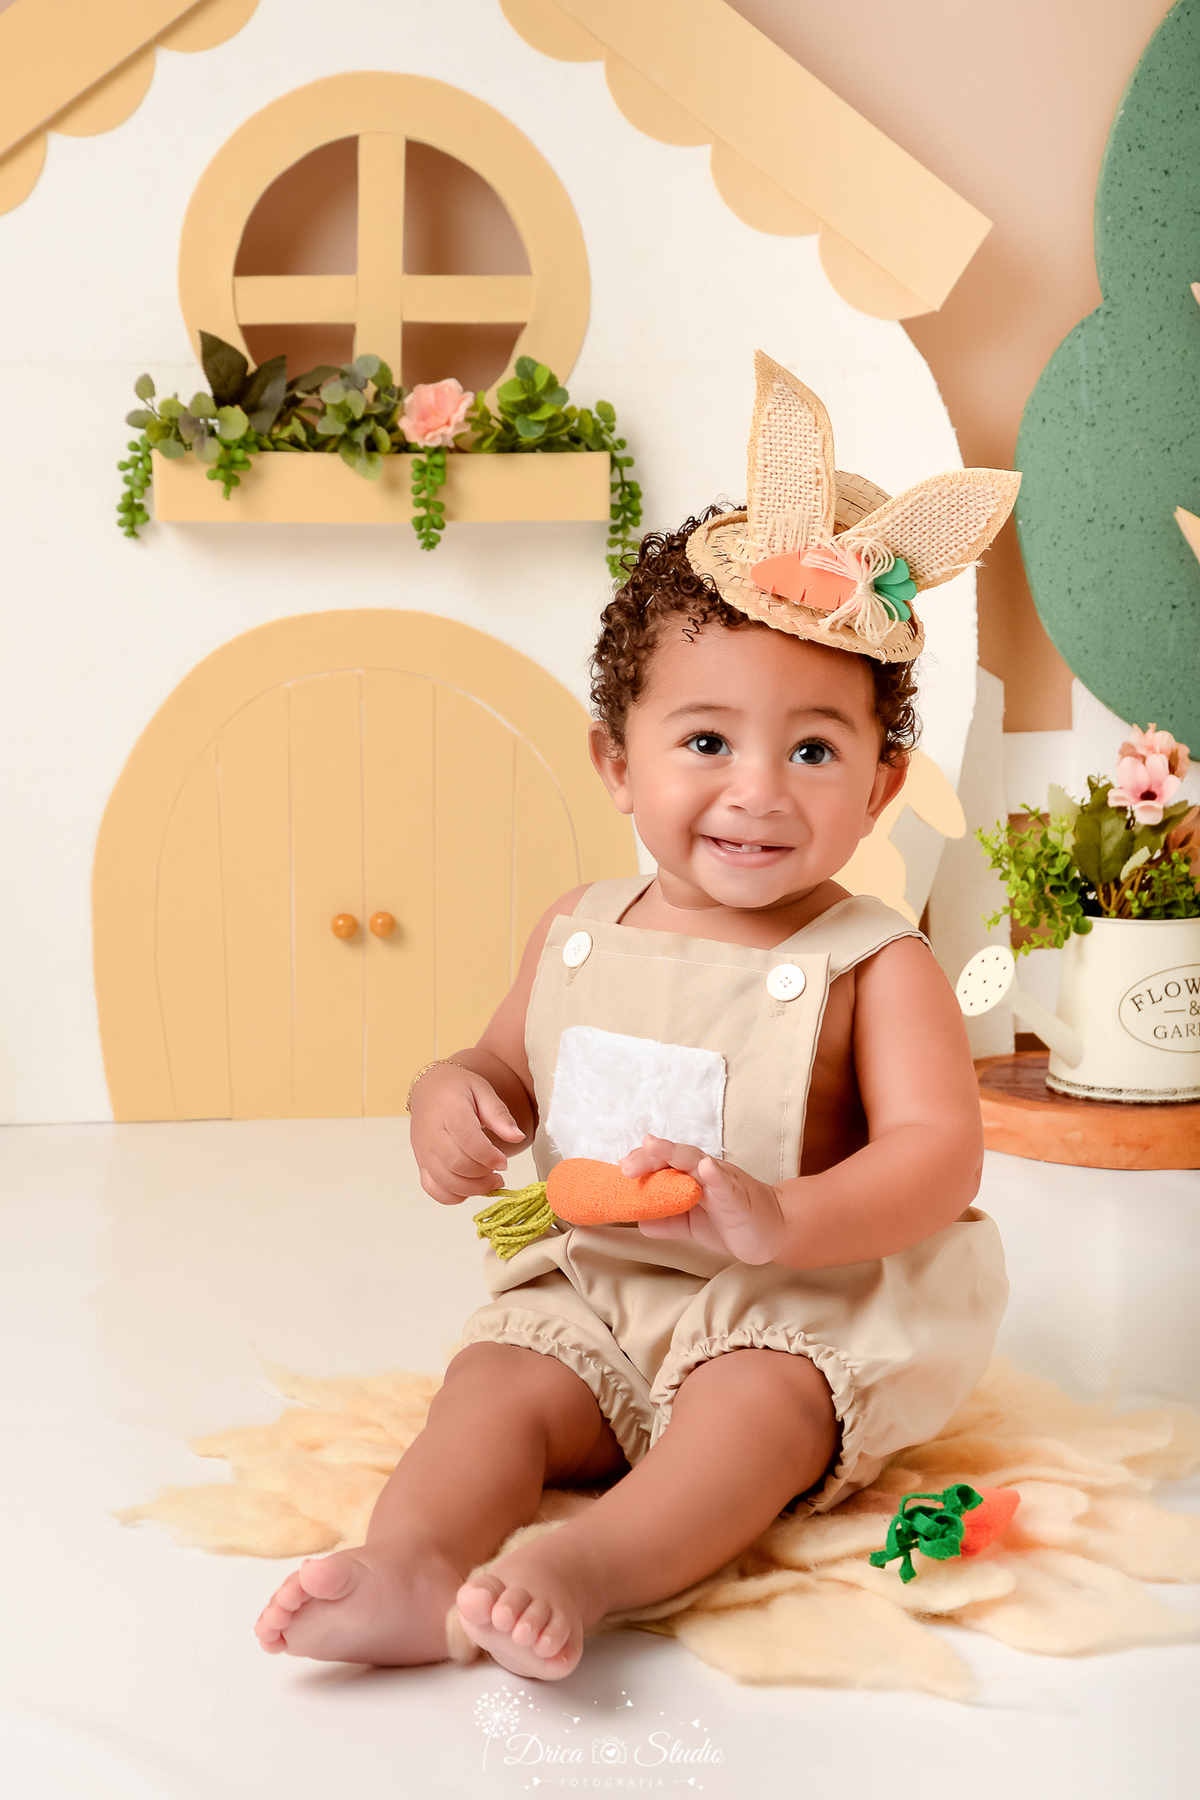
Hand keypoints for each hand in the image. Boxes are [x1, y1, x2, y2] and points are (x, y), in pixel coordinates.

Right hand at [409, 1064, 524, 1205]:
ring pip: (445, 1181)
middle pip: (456, 1164)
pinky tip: (471, 1188)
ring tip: (492, 1181)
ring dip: (473, 1188)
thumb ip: (499, 1115)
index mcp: (448, 1111)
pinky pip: (433, 1189)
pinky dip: (454, 1196)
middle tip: (500, 1172)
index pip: (467, 1139)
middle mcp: (431, 1134)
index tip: (504, 1162)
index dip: (488, 1155)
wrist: (428, 1089)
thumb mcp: (482, 1091)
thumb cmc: (458, 1089)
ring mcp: (423, 1151)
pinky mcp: (421, 1163)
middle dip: (483, 1175)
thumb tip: (517, 1137)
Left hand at [619, 1136, 785, 1264]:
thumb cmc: (732, 1221)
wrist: (774, 1230)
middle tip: (626, 1165)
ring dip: (674, 1153)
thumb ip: (667, 1221)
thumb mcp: (692, 1224)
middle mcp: (705, 1173)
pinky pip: (727, 1185)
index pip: (663, 1164)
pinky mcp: (740, 1198)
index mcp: (691, 1178)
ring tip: (653, 1146)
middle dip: (650, 1156)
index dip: (643, 1163)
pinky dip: (715, 1177)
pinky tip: (705, 1169)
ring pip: (697, 1162)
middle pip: (675, 1157)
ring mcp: (723, 1182)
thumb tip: (638, 1220)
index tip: (619, 1168)